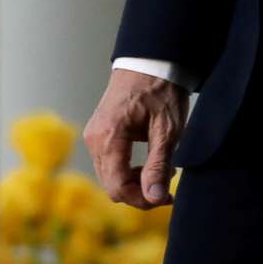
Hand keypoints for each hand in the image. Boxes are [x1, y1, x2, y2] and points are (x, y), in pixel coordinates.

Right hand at [85, 66, 190, 208]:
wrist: (148, 63)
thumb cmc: (160, 91)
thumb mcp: (166, 130)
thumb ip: (158, 165)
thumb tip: (154, 198)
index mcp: (108, 137)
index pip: (117, 186)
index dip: (142, 200)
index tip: (168, 196)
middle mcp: (94, 139)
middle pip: (111, 186)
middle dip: (140, 194)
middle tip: (168, 187)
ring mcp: (94, 137)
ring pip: (110, 178)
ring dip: (135, 183)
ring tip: (162, 171)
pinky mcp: (98, 135)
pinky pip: (109, 166)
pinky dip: (128, 172)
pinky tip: (148, 163)